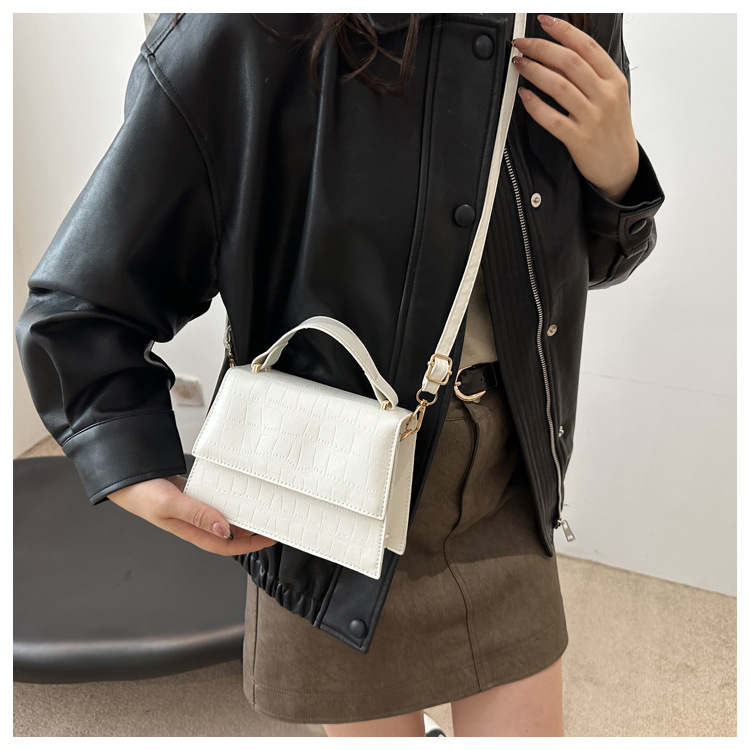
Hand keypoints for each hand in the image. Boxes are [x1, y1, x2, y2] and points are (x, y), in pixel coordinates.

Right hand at [109, 474, 277, 555]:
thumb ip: (197, 515)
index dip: (250, 545)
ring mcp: (194, 510)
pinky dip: (230, 497)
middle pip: (230, 533)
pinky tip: (241, 490)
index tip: (271, 538)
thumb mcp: (169, 504)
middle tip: (275, 520)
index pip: (227, 545)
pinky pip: (217, 500)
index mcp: (190, 531)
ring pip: (225, 516)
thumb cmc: (141, 494)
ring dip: (243, 513)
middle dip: (253, 531)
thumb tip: (225, 530)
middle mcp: (195, 523)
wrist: (124, 477)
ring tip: (264, 506)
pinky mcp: (193, 495)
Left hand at [512, 14, 638, 202]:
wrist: (621, 167)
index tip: (544, 21)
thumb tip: (564, 52)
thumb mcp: (613, 96)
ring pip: (559, 86)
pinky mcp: (579, 139)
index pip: (587, 47)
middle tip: (522, 43)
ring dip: (535, 71)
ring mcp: (592, 118)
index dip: (564, 31)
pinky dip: (535, 105)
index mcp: (614, 80)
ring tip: (519, 63)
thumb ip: (594, 74)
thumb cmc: (613, 129)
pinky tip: (524, 95)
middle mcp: (605, 96)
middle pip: (570, 62)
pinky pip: (552, 118)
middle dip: (542, 48)